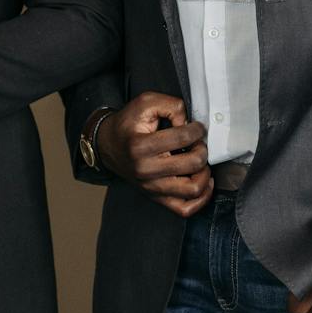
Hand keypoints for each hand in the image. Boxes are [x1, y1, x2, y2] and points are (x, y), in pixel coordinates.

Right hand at [94, 92, 211, 215]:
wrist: (107, 145)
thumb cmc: (127, 124)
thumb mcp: (145, 103)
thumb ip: (172, 106)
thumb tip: (191, 124)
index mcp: (140, 146)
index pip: (183, 138)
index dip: (197, 129)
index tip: (195, 127)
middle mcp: (145, 170)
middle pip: (193, 163)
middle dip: (202, 149)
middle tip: (197, 143)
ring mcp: (150, 187)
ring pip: (193, 189)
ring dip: (204, 173)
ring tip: (199, 162)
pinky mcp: (155, 197)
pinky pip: (185, 209)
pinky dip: (201, 199)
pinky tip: (202, 182)